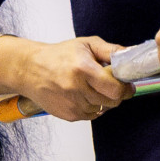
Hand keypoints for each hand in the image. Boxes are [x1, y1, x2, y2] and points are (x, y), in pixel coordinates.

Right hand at [8, 37, 134, 121]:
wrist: (29, 69)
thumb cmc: (58, 55)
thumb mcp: (85, 44)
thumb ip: (110, 50)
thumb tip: (130, 56)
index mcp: (82, 69)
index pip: (116, 88)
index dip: (125, 87)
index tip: (126, 83)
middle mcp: (76, 89)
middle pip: (113, 101)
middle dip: (117, 93)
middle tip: (110, 84)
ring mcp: (72, 104)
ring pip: (103, 108)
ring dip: (102, 99)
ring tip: (90, 87)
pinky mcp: (68, 115)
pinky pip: (91, 115)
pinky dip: (91, 106)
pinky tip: (81, 95)